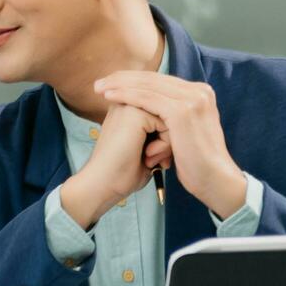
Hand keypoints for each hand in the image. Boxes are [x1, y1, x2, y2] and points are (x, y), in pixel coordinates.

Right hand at [57, 103, 171, 228]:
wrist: (102, 184)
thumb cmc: (122, 172)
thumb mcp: (146, 147)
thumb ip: (159, 130)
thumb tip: (183, 125)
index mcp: (128, 106)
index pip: (165, 112)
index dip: (165, 137)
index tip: (152, 156)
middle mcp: (127, 100)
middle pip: (169, 112)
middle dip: (168, 138)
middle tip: (153, 158)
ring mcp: (130, 104)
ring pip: (171, 116)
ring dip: (167, 142)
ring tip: (151, 158)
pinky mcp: (135, 112)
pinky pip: (168, 121)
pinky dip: (165, 143)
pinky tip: (150, 156)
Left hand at [95, 72, 247, 217]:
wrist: (214, 180)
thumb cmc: (197, 163)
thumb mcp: (186, 132)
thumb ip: (173, 116)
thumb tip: (152, 112)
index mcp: (200, 93)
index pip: (161, 80)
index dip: (134, 80)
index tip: (112, 83)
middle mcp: (199, 91)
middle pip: (153, 79)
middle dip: (123, 80)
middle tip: (99, 83)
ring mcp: (192, 99)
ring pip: (148, 86)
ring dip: (120, 86)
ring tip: (99, 88)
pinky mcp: (182, 111)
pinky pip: (147, 98)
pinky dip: (126, 95)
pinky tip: (109, 95)